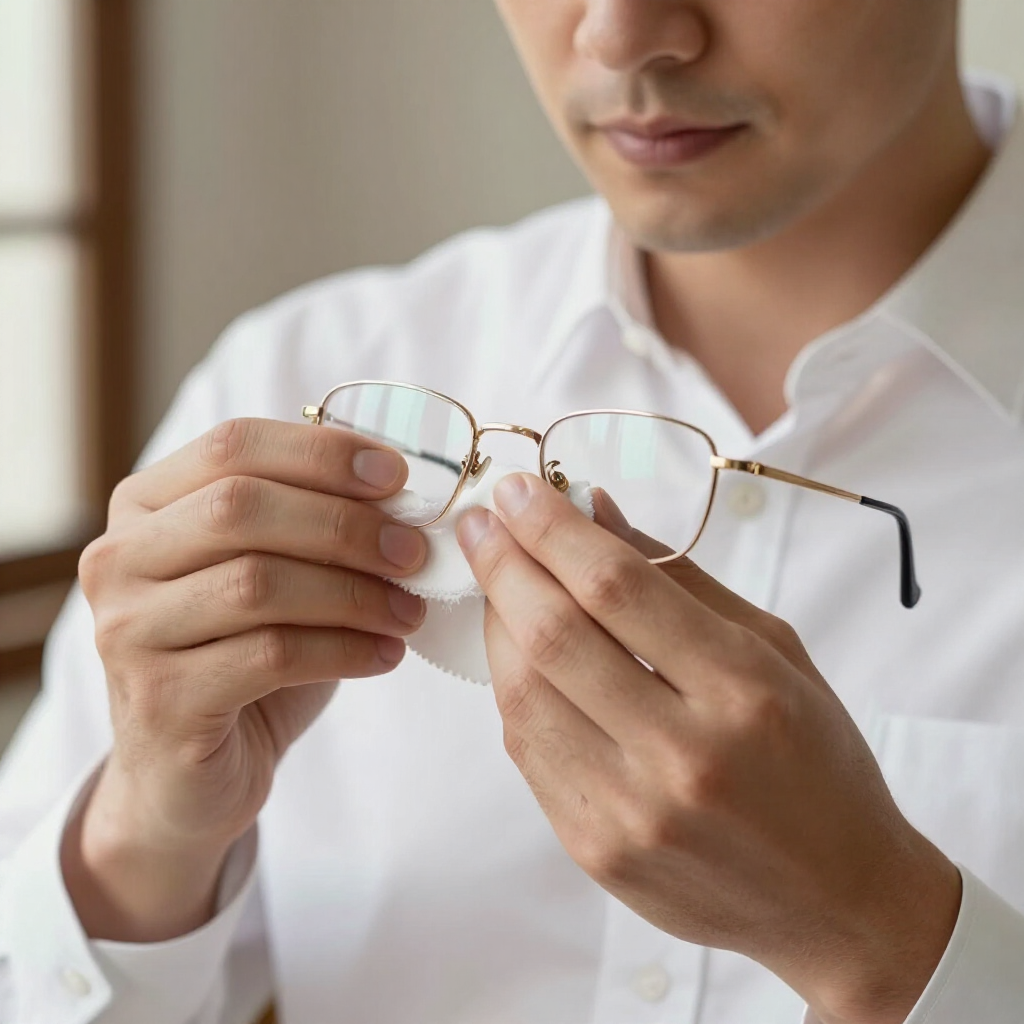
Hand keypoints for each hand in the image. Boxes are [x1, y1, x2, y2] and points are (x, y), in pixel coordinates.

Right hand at [67, 418, 427, 940]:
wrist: (187, 770)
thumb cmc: (242, 654)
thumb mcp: (272, 572)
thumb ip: (311, 521)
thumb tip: (399, 487)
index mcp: (144, 505)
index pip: (232, 446)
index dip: (321, 453)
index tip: (398, 475)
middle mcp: (118, 559)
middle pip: (239, 508)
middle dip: (345, 525)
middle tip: (414, 552)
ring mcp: (128, 631)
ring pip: (257, 584)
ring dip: (355, 594)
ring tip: (409, 611)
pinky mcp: (159, 699)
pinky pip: (269, 656)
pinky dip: (344, 650)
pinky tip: (386, 655)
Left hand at [457, 474, 960, 1023]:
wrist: (836, 900)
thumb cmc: (816, 762)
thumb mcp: (775, 650)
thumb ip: (680, 577)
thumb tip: (595, 511)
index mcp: (742, 689)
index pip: (617, 585)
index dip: (553, 527)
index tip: (517, 488)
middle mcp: (682, 754)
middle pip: (555, 635)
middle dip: (503, 563)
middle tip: (481, 522)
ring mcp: (631, 812)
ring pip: (523, 694)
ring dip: (496, 624)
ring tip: (495, 582)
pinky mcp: (595, 849)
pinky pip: (526, 750)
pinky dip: (513, 688)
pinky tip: (517, 653)